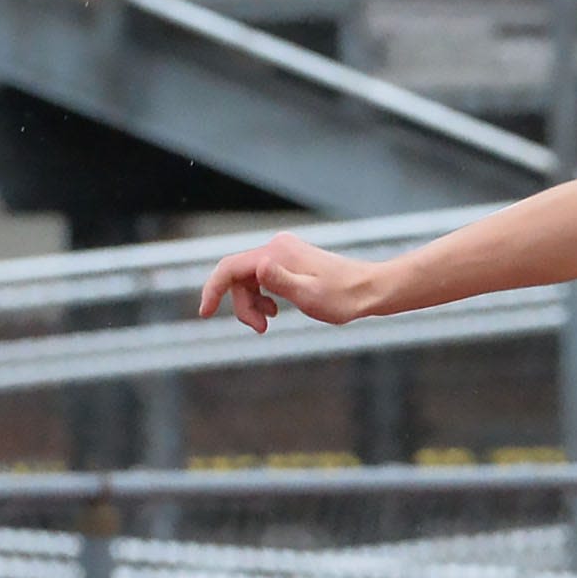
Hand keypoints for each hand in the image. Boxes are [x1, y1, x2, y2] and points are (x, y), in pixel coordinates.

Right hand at [197, 232, 381, 331]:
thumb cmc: (344, 297)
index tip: (204, 314)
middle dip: (242, 305)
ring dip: (252, 303)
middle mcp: (277, 247)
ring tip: (268, 324)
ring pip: (250, 279)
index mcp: (277, 253)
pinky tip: (275, 311)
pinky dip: (263, 296)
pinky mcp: (291, 260)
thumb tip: (258, 266)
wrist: (371, 289)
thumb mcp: (310, 296)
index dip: (212, 289)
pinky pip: (263, 278)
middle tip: (261, 330)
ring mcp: (284, 252)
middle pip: (239, 276)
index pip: (229, 268)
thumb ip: (281, 281)